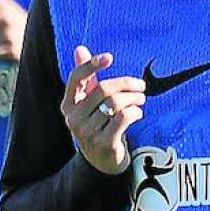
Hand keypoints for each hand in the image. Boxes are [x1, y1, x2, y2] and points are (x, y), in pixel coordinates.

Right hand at [62, 45, 145, 174]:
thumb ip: (86, 78)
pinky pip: (123, 118)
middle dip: (126, 84)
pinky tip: (138, 113)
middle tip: (141, 86)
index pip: (76, 79)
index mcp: (68, 105)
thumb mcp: (90, 102)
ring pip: (115, 103)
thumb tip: (80, 48)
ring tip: (141, 100)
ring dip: (134, 99)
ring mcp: (87, 132)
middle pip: (103, 90)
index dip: (92, 65)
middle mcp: (74, 118)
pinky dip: (135, 112)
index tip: (110, 57)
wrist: (102, 161)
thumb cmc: (98, 125)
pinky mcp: (103, 143)